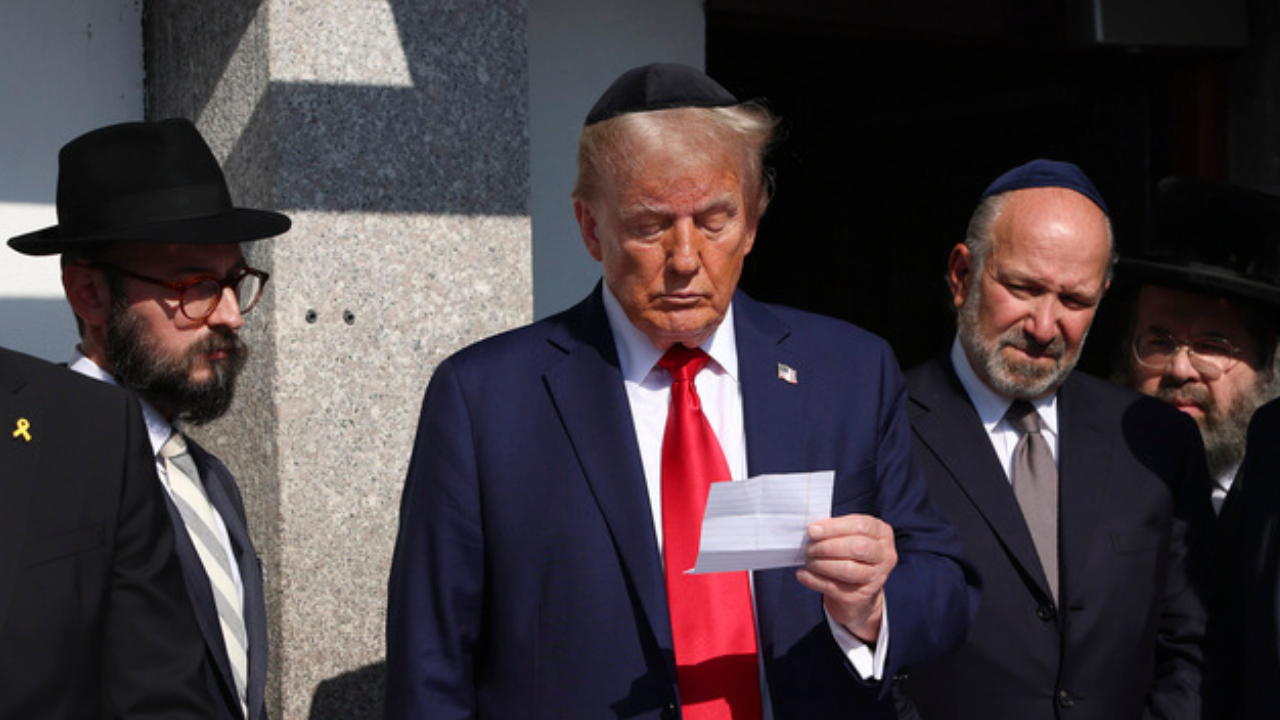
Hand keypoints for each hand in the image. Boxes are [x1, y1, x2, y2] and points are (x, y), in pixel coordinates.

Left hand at [795, 514, 896, 643]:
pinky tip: (803, 574)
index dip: (835, 527)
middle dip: (827, 546)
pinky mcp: (862, 596)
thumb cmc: (851, 555)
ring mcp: (877, 577)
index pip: (861, 526)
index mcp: (882, 533)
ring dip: (821, 564)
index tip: (813, 530)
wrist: (858, 590)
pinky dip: (814, 580)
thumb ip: (836, 530)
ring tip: (808, 561)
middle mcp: (885, 555)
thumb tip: (814, 530)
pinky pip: (834, 587)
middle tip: (809, 548)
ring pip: (847, 569)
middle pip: (857, 547)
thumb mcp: (849, 537)